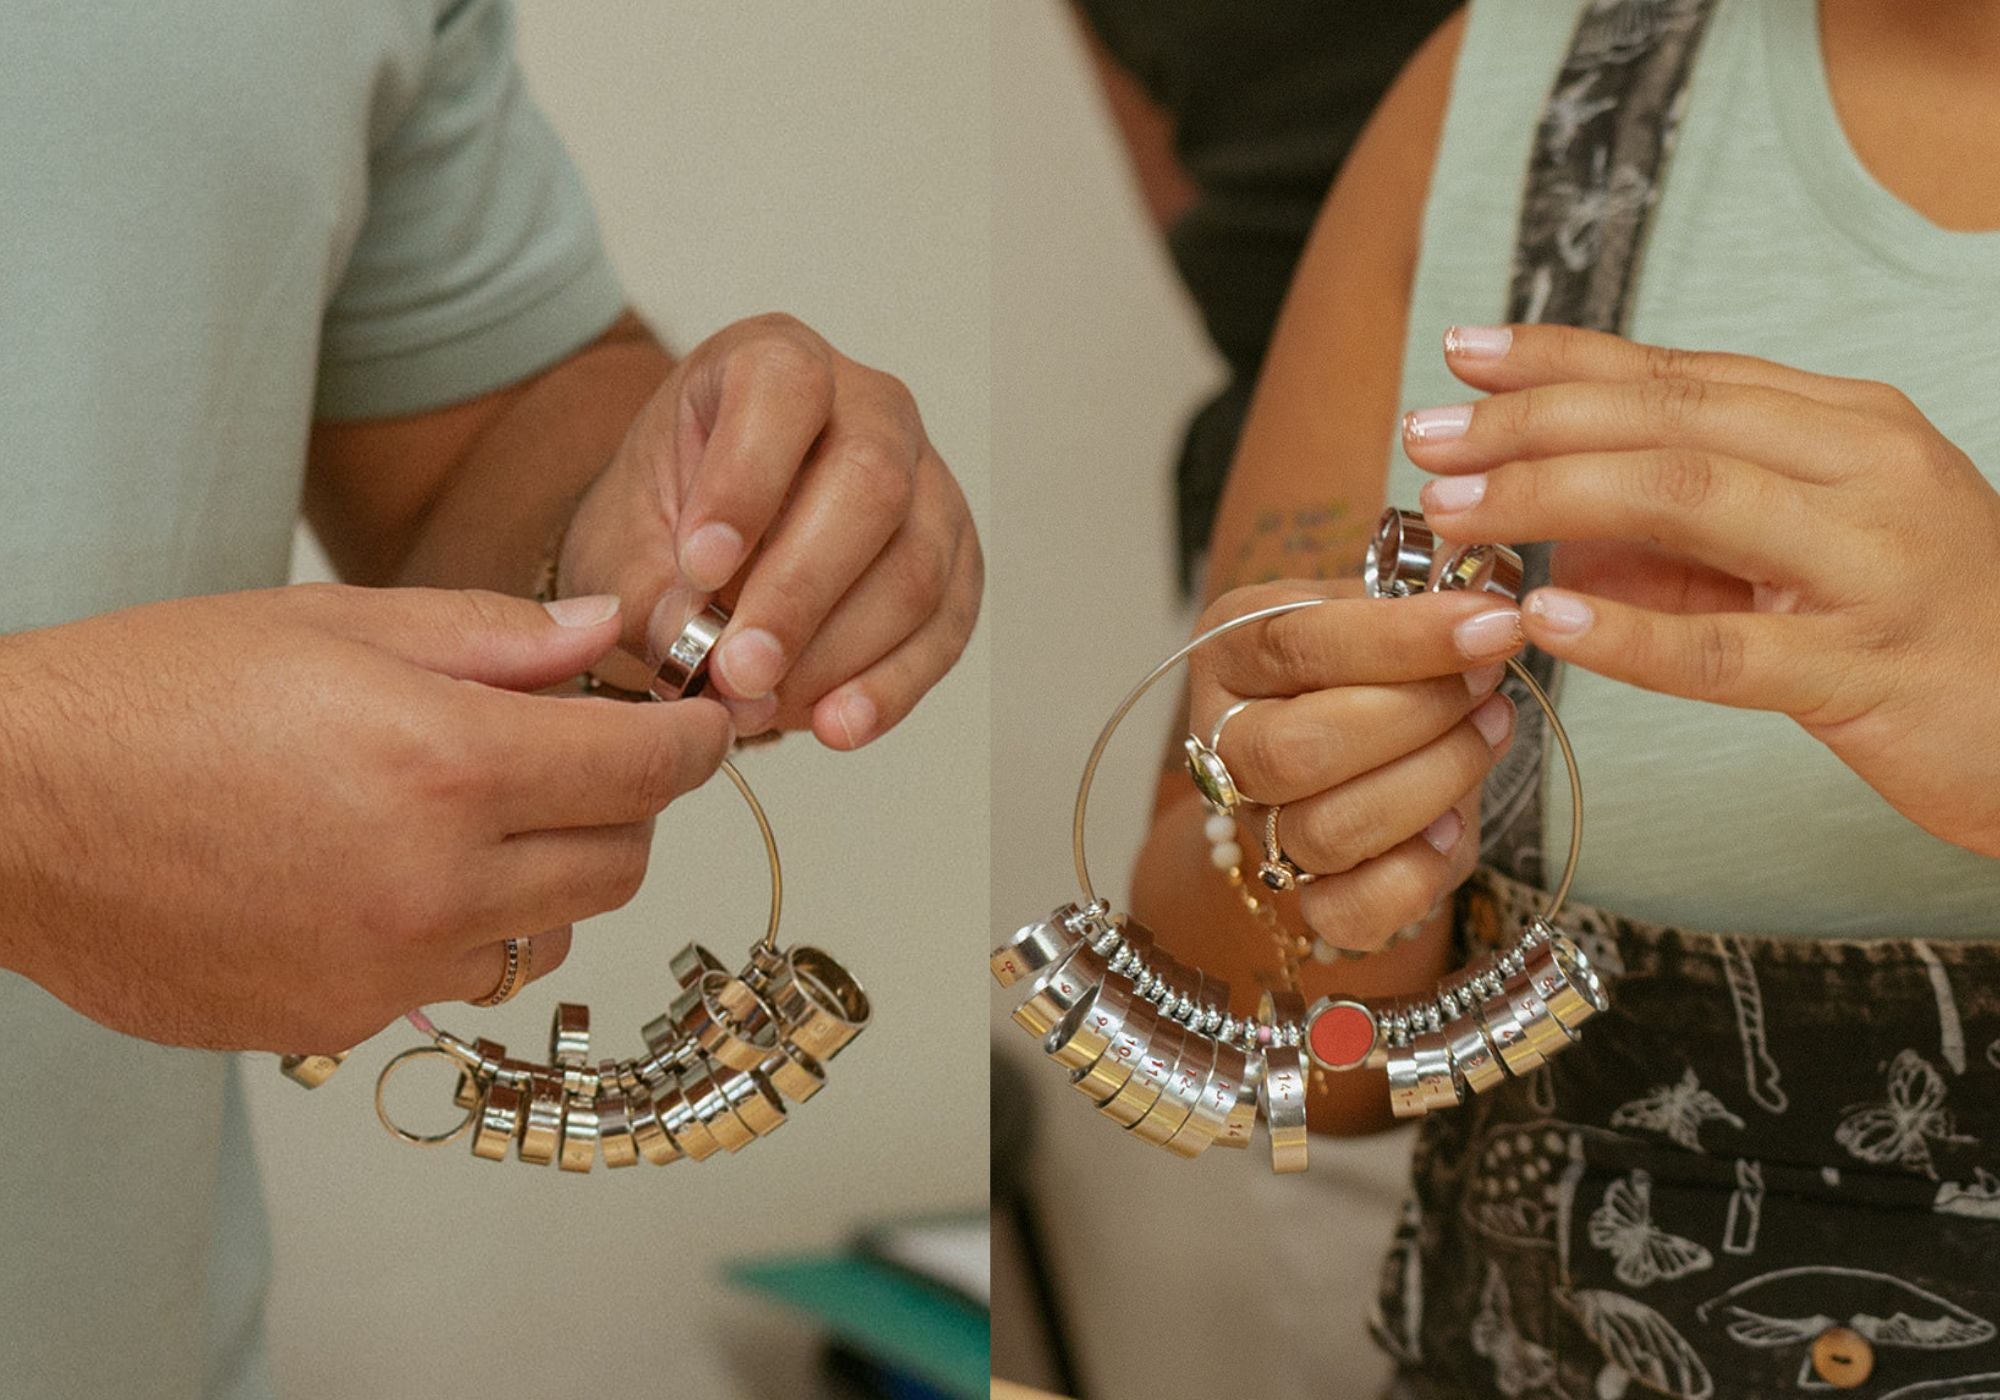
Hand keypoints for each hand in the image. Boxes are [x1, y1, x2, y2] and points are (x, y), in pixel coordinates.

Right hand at [0, 585, 730, 1051]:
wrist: (3, 813)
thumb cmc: (152, 698)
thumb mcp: (334, 624)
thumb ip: (493, 638)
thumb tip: (605, 632)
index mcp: (449, 766)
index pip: (647, 768)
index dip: (694, 740)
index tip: (703, 725)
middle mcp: (435, 884)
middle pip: (621, 863)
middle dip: (626, 805)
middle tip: (584, 758)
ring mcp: (388, 969)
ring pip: (550, 934)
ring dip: (549, 877)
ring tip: (476, 818)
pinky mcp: (337, 1023)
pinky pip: (454, 983)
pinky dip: (461, 934)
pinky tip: (393, 877)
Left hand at [559, 313, 981, 748]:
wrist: (704, 550)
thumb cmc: (666, 520)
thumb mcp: (622, 539)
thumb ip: (647, 589)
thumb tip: (695, 649)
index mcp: (774, 363)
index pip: (784, 391)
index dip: (747, 480)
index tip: (699, 568)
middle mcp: (869, 407)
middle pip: (870, 486)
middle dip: (801, 590)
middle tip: (738, 669)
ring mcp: (928, 483)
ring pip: (916, 564)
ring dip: (840, 652)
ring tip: (765, 706)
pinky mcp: (956, 560)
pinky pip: (946, 627)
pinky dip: (892, 686)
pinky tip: (836, 724)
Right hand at [1186, 579, 1522, 950]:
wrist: (1342, 742)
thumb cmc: (1364, 659)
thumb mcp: (1373, 605)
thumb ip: (1418, 596)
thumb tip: (1485, 586)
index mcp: (1230, 649)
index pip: (1299, 645)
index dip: (1404, 640)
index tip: (1493, 626)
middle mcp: (1223, 741)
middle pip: (1298, 750)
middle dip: (1418, 716)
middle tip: (1489, 682)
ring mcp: (1256, 826)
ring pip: (1328, 830)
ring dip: (1434, 781)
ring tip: (1489, 732)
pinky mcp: (1301, 894)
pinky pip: (1346, 912)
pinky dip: (1413, 876)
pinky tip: (1452, 825)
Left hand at [1408, 322, 1999, 855]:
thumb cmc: (1915, 631)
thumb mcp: (1800, 556)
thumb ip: (1684, 537)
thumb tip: (1550, 534)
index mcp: (1846, 428)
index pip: (1679, 373)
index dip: (1562, 359)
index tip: (1462, 352)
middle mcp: (1865, 471)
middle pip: (1670, 420)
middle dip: (1531, 422)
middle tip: (1427, 437)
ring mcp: (1874, 566)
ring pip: (1691, 501)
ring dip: (1554, 497)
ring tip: (1456, 508)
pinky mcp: (1869, 672)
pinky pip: (1728, 650)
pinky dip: (1628, 631)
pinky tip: (1546, 619)